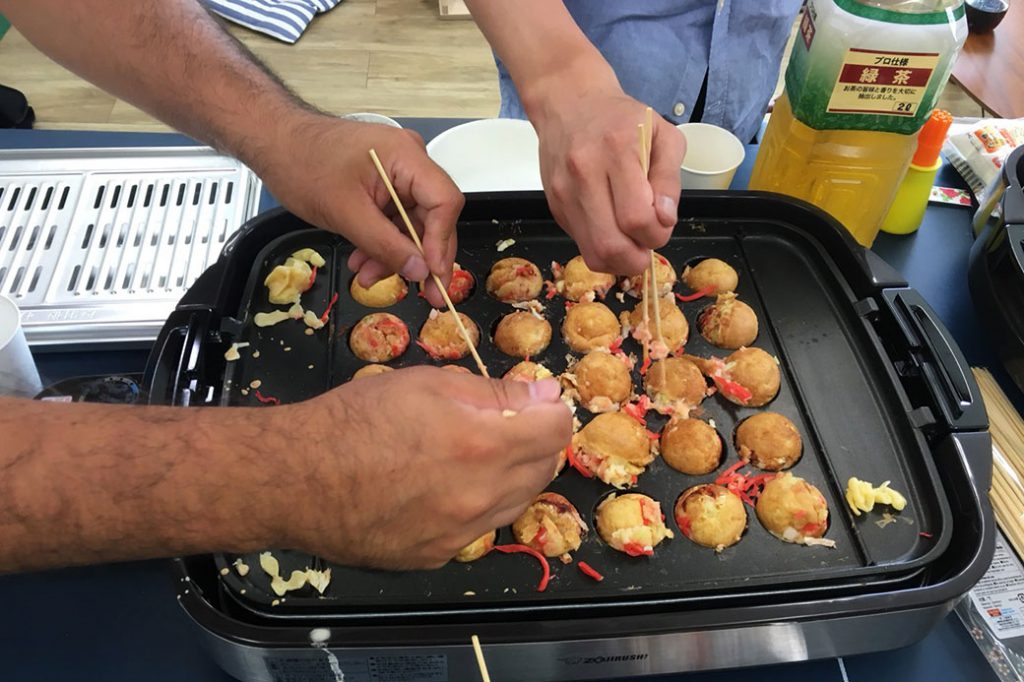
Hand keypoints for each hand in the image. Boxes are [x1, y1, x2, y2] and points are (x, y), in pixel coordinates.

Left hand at [257, 113, 463, 306]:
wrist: (275, 143)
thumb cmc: (303, 165)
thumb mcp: (345, 213)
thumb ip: (385, 244)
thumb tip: (421, 271)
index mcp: (406, 156)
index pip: (444, 201)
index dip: (441, 242)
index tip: (432, 275)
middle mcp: (410, 162)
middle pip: (434, 216)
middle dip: (421, 257)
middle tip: (427, 296)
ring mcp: (397, 174)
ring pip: (412, 224)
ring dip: (394, 255)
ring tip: (368, 277)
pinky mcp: (384, 186)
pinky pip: (394, 220)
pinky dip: (381, 243)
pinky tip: (363, 261)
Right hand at [275, 367, 571, 568]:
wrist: (294, 479)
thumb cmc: (354, 419)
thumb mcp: (425, 383)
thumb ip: (493, 391)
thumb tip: (542, 395)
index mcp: (482, 446)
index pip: (556, 430)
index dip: (550, 408)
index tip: (535, 400)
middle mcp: (479, 498)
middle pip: (543, 469)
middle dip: (535, 441)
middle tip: (506, 421)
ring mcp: (459, 534)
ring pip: (515, 503)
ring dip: (511, 475)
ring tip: (472, 453)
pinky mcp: (436, 556)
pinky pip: (477, 529)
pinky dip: (475, 505)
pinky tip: (442, 486)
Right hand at [527, 72, 685, 274]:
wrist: (569, 104)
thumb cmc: (622, 119)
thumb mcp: (663, 135)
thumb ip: (670, 178)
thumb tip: (665, 219)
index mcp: (616, 150)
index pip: (637, 218)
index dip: (656, 234)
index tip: (662, 224)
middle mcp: (584, 173)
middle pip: (611, 244)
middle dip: (638, 257)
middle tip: (647, 244)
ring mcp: (564, 193)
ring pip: (593, 253)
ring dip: (620, 260)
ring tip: (632, 243)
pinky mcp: (554, 205)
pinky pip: (581, 244)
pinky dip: (603, 249)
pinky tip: (613, 230)